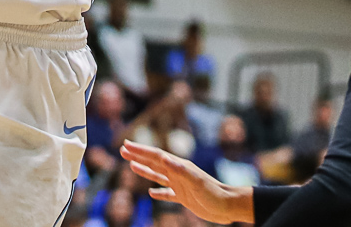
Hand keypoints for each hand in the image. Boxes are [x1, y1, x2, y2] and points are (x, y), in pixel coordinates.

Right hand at [121, 141, 251, 224]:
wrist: (228, 205)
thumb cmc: (213, 192)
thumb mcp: (195, 181)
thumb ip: (179, 169)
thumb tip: (163, 157)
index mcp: (178, 166)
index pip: (155, 156)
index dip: (140, 150)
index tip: (126, 144)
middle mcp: (177, 173)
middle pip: (154, 162)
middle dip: (138, 156)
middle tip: (122, 150)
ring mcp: (180, 185)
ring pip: (157, 176)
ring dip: (144, 171)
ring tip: (131, 166)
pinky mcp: (184, 197)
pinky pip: (167, 194)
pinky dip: (158, 193)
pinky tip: (151, 193)